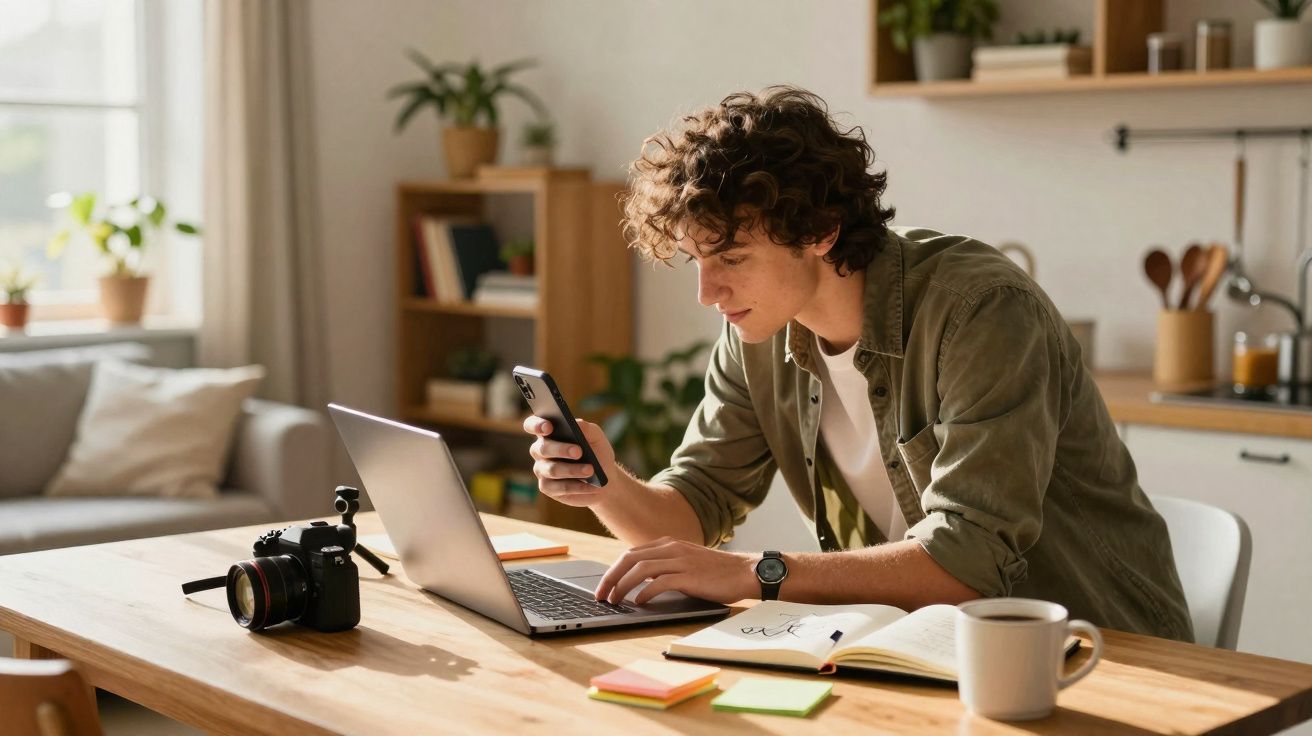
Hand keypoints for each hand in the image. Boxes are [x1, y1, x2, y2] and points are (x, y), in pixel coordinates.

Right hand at [524, 416, 616, 506]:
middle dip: (561, 449)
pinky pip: (559, 487)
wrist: (605, 479)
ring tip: (590, 470)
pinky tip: (590, 486)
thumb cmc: (597, 453)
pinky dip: (577, 486)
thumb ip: (586, 429)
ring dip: (572, 470)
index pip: (532, 425)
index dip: (536, 425)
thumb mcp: (596, 438)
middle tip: (578, 452)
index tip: (549, 427)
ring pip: (552, 469)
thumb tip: (576, 423)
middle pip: (542, 448)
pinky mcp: (547, 488)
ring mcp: (541, 470)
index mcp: (548, 433)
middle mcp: (540, 450)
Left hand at [594, 537, 757, 605]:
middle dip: (610, 577)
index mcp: (668, 544)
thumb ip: (664, 566)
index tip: (604, 586)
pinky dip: (645, 592)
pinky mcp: (689, 575)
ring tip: (614, 600)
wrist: (745, 572)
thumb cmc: (716, 572)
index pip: (631, 554)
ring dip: (622, 585)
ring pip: (640, 569)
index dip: (613, 570)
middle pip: (629, 558)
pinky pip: (659, 582)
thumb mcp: (685, 563)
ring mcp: (680, 560)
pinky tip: (638, 602)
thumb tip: (640, 581)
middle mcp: (671, 548)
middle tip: (601, 595)